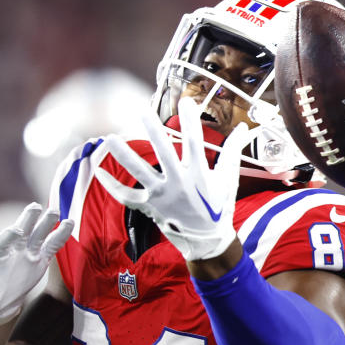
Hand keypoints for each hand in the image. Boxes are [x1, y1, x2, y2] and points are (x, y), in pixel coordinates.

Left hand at [0, 202, 72, 324]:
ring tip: (56, 211)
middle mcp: (13, 251)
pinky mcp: (40, 258)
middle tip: (35, 207)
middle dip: (26, 219)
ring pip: (37, 234)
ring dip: (46, 222)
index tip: (14, 229)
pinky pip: (51, 244)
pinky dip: (60, 235)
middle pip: (20, 230)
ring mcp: (28, 252)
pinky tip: (70, 224)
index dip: (7, 236)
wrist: (0, 296)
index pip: (1, 243)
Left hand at [93, 98, 250, 260]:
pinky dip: (111, 185)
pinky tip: (99, 170)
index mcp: (198, 174)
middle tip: (142, 111)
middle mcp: (178, 183)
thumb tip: (245, 127)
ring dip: (123, 155)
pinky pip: (126, 195)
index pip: (195, 142)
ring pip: (139, 172)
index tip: (185, 102)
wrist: (206, 241)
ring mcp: (161, 196)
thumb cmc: (218, 207)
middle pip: (163, 153)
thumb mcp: (228, 179)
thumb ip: (233, 151)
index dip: (190, 122)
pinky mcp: (149, 207)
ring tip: (111, 138)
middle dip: (153, 130)